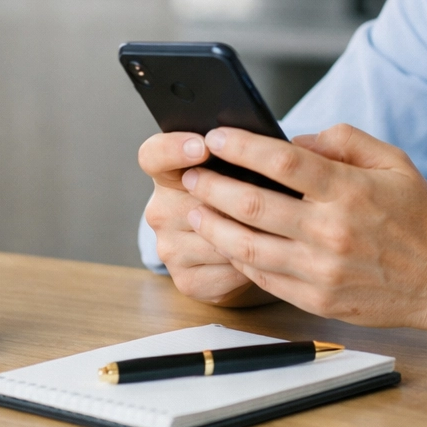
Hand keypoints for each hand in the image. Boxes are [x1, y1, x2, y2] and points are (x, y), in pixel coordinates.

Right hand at [137, 131, 271, 305]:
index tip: (203, 146)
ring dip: (250, 235)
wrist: (238, 245)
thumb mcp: (234, 169)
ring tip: (271, 228)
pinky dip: (251, 264)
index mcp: (167, 174)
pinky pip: (229, 270)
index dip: (174, 148)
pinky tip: (262, 255)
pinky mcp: (186, 280)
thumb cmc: (239, 195)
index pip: (154, 155)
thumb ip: (239, 158)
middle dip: (238, 203)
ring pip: (220, 240)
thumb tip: (269, 147)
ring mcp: (169, 249)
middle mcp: (160, 211)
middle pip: (201, 202)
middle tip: (269, 198)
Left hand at [181, 123, 426, 327]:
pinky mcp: (317, 299)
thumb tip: (295, 138)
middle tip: (191, 173)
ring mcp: (322, 270)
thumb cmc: (418, 216)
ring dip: (214, 224)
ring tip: (195, 209)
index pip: (282, 161)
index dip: (242, 147)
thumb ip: (344, 141)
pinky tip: (226, 241)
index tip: (215, 136)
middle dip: (213, 185)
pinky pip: (264, 277)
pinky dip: (239, 257)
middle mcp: (331, 232)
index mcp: (349, 191)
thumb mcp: (394, 161)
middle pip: (254, 204)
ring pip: (249, 246)